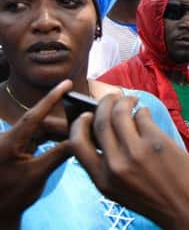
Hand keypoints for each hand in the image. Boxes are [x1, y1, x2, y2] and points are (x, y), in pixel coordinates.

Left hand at [0, 80, 72, 224]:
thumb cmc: (11, 196)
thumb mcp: (37, 174)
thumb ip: (59, 154)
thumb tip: (80, 139)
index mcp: (9, 141)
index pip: (34, 115)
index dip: (52, 98)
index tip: (67, 84)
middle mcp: (9, 139)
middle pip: (42, 124)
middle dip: (64, 126)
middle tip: (86, 129)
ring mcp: (12, 145)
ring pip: (41, 132)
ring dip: (60, 135)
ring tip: (79, 139)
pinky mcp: (15, 152)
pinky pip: (38, 140)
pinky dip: (52, 141)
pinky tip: (66, 145)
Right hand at [70, 94, 188, 229]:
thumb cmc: (158, 201)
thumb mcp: (122, 191)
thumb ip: (110, 167)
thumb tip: (105, 136)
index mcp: (102, 181)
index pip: (76, 144)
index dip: (79, 124)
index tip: (87, 114)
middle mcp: (114, 165)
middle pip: (99, 122)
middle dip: (104, 103)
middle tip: (112, 97)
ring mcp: (135, 152)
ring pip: (120, 113)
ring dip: (124, 100)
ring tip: (131, 99)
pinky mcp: (155, 142)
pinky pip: (143, 116)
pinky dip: (143, 110)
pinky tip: (146, 112)